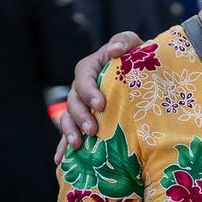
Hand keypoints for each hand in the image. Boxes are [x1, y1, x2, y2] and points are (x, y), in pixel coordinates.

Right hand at [52, 31, 141, 162]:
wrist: (140, 74)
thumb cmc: (135, 57)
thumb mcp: (134, 45)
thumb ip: (125, 41)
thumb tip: (114, 49)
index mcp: (90, 67)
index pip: (83, 78)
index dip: (89, 92)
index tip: (101, 104)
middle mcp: (81, 87)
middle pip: (73, 101)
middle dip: (81, 117)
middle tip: (93, 130)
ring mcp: (80, 105)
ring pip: (67, 118)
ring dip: (70, 132)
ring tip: (78, 146)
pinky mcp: (83, 120)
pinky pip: (69, 133)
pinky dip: (63, 147)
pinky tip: (61, 160)